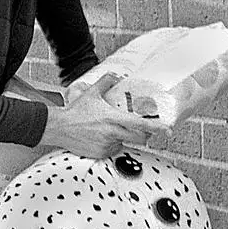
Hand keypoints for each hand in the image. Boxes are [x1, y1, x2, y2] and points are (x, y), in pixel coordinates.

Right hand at [40, 73, 168, 158]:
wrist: (59, 127)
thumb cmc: (75, 112)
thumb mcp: (91, 93)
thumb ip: (106, 82)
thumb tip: (115, 74)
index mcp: (113, 118)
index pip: (141, 124)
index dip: (157, 128)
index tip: (168, 131)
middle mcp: (112, 133)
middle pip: (139, 138)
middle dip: (143, 135)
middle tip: (140, 131)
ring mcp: (107, 145)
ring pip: (124, 145)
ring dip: (122, 139)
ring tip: (107, 132)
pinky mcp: (100, 153)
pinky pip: (112, 151)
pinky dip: (110, 146)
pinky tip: (100, 138)